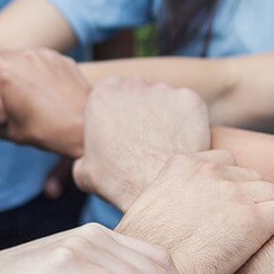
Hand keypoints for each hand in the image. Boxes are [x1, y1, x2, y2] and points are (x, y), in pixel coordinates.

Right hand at [0, 47, 89, 157]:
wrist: (86, 126)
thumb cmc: (47, 131)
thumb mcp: (14, 133)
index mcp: (5, 73)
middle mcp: (24, 57)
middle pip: (2, 55)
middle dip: (1, 69)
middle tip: (6, 90)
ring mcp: (45, 55)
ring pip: (25, 56)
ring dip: (23, 69)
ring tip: (31, 92)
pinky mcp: (63, 59)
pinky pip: (45, 60)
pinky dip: (43, 71)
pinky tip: (51, 90)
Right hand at [73, 77, 210, 210]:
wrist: (158, 188)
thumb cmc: (118, 181)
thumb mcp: (84, 172)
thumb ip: (84, 155)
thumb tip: (87, 160)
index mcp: (101, 97)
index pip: (108, 90)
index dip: (115, 109)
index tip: (121, 127)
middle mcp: (131, 86)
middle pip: (136, 89)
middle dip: (139, 107)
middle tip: (143, 136)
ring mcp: (163, 90)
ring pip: (163, 96)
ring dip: (163, 112)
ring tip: (165, 142)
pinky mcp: (189, 99)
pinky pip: (187, 105)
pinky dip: (186, 119)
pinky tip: (181, 141)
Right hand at [118, 151, 273, 273]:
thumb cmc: (142, 257)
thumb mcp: (145, 212)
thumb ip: (167, 201)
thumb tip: (173, 218)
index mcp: (181, 165)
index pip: (223, 161)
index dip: (231, 185)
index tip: (231, 206)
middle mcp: (209, 172)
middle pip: (250, 176)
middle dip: (252, 198)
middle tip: (249, 227)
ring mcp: (233, 193)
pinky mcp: (255, 220)